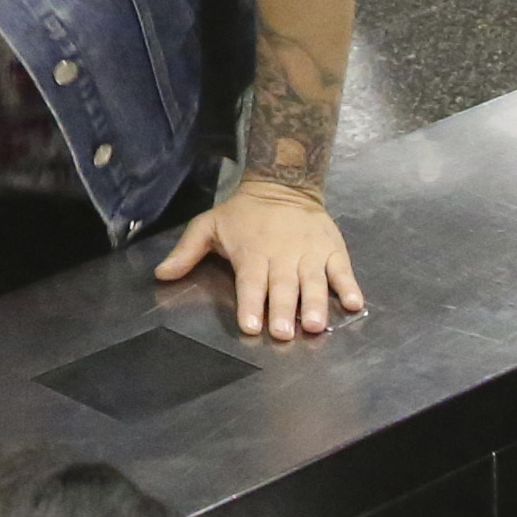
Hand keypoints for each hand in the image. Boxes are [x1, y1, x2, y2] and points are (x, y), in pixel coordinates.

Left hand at [158, 178, 363, 342]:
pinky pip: (342, 270)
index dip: (251, 304)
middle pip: (283, 287)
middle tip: (285, 333)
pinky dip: (350, 286)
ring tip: (316, 325)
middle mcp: (282, 256)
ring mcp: (310, 254)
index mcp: (252, 254)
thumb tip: (161, 275)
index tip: (251, 326)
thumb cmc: (242, 213)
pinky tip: (355, 304)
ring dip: (316, 304)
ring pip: (314, 282)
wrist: (283, 183)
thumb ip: (186, 252)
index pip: (250, 283)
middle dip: (283, 311)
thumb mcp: (208, 225)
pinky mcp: (332, 250)